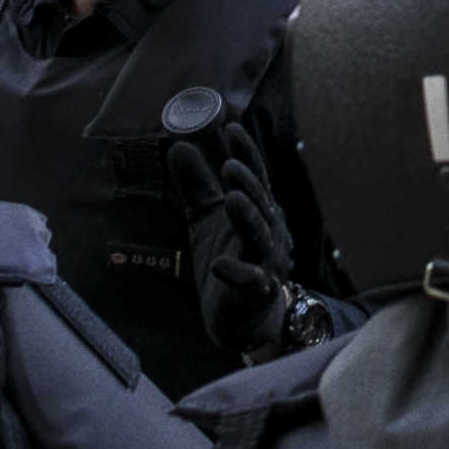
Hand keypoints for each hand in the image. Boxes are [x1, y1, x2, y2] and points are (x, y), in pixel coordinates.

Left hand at [168, 122, 294, 360]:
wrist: (243, 318)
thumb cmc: (231, 259)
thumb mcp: (208, 218)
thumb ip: (197, 186)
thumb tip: (179, 146)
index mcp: (260, 213)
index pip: (256, 179)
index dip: (246, 155)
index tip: (231, 129)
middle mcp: (269, 236)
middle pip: (262, 206)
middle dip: (249, 185)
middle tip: (230, 166)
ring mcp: (265, 266)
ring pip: (260, 240)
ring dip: (248, 219)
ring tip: (232, 199)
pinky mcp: (254, 295)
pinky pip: (249, 283)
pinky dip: (235, 272)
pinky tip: (218, 263)